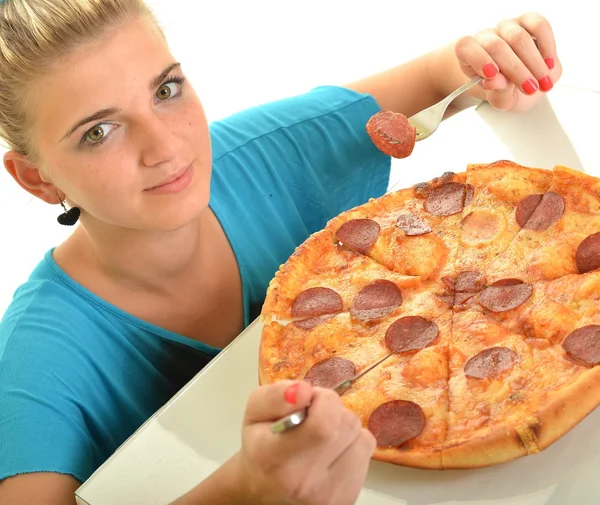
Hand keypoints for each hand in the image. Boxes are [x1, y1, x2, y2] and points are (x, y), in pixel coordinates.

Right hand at [237, 380, 375, 504]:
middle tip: (312, 419)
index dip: (322, 400)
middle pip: (347, 423)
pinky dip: (353, 445)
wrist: (266, 490)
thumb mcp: (254, 413)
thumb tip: (304, 391)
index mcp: (274, 459)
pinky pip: (367, 452)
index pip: (323, 424)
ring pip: (362, 436)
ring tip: (322, 438)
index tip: (308, 401)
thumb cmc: (261, 447)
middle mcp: (304, 483)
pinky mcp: (348, 499)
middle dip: (333, 410)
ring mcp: (329, 496)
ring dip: (344, 428)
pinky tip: (333, 453)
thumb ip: (274, 396)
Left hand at [455, 12, 561, 112]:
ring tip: (543, 83)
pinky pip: (539, 26)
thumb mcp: (499, 99)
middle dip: (516, 70)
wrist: (522, 84)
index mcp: (469, 53)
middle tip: (530, 89)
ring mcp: (507, 27)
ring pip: (518, 37)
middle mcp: (486, 36)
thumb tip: (494, 81)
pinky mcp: (528, 21)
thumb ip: (497, 92)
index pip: (466, 48)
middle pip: (496, 46)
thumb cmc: (504, 90)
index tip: (492, 76)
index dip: (478, 59)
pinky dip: (547, 46)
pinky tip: (549, 64)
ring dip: (534, 63)